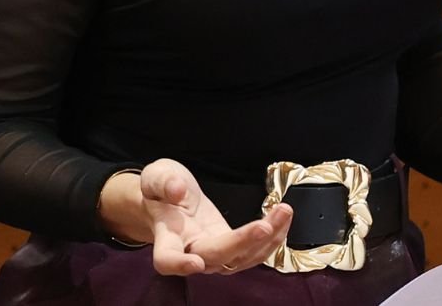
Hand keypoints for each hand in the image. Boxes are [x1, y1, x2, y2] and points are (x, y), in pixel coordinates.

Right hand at [102, 159, 294, 275]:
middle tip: (264, 226)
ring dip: (267, 239)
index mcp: (167, 237)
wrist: (170, 200)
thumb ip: (164, 183)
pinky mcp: (231, 248)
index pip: (167, 259)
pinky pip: (254, 252)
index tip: (195, 263)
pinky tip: (283, 218)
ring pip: (241, 258)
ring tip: (284, 211)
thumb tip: (177, 190)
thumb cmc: (161, 190)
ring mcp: (213, 253)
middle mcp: (191, 251)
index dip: (179, 265)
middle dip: (242, 243)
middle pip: (216, 257)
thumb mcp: (157, 176)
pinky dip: (272, 237)